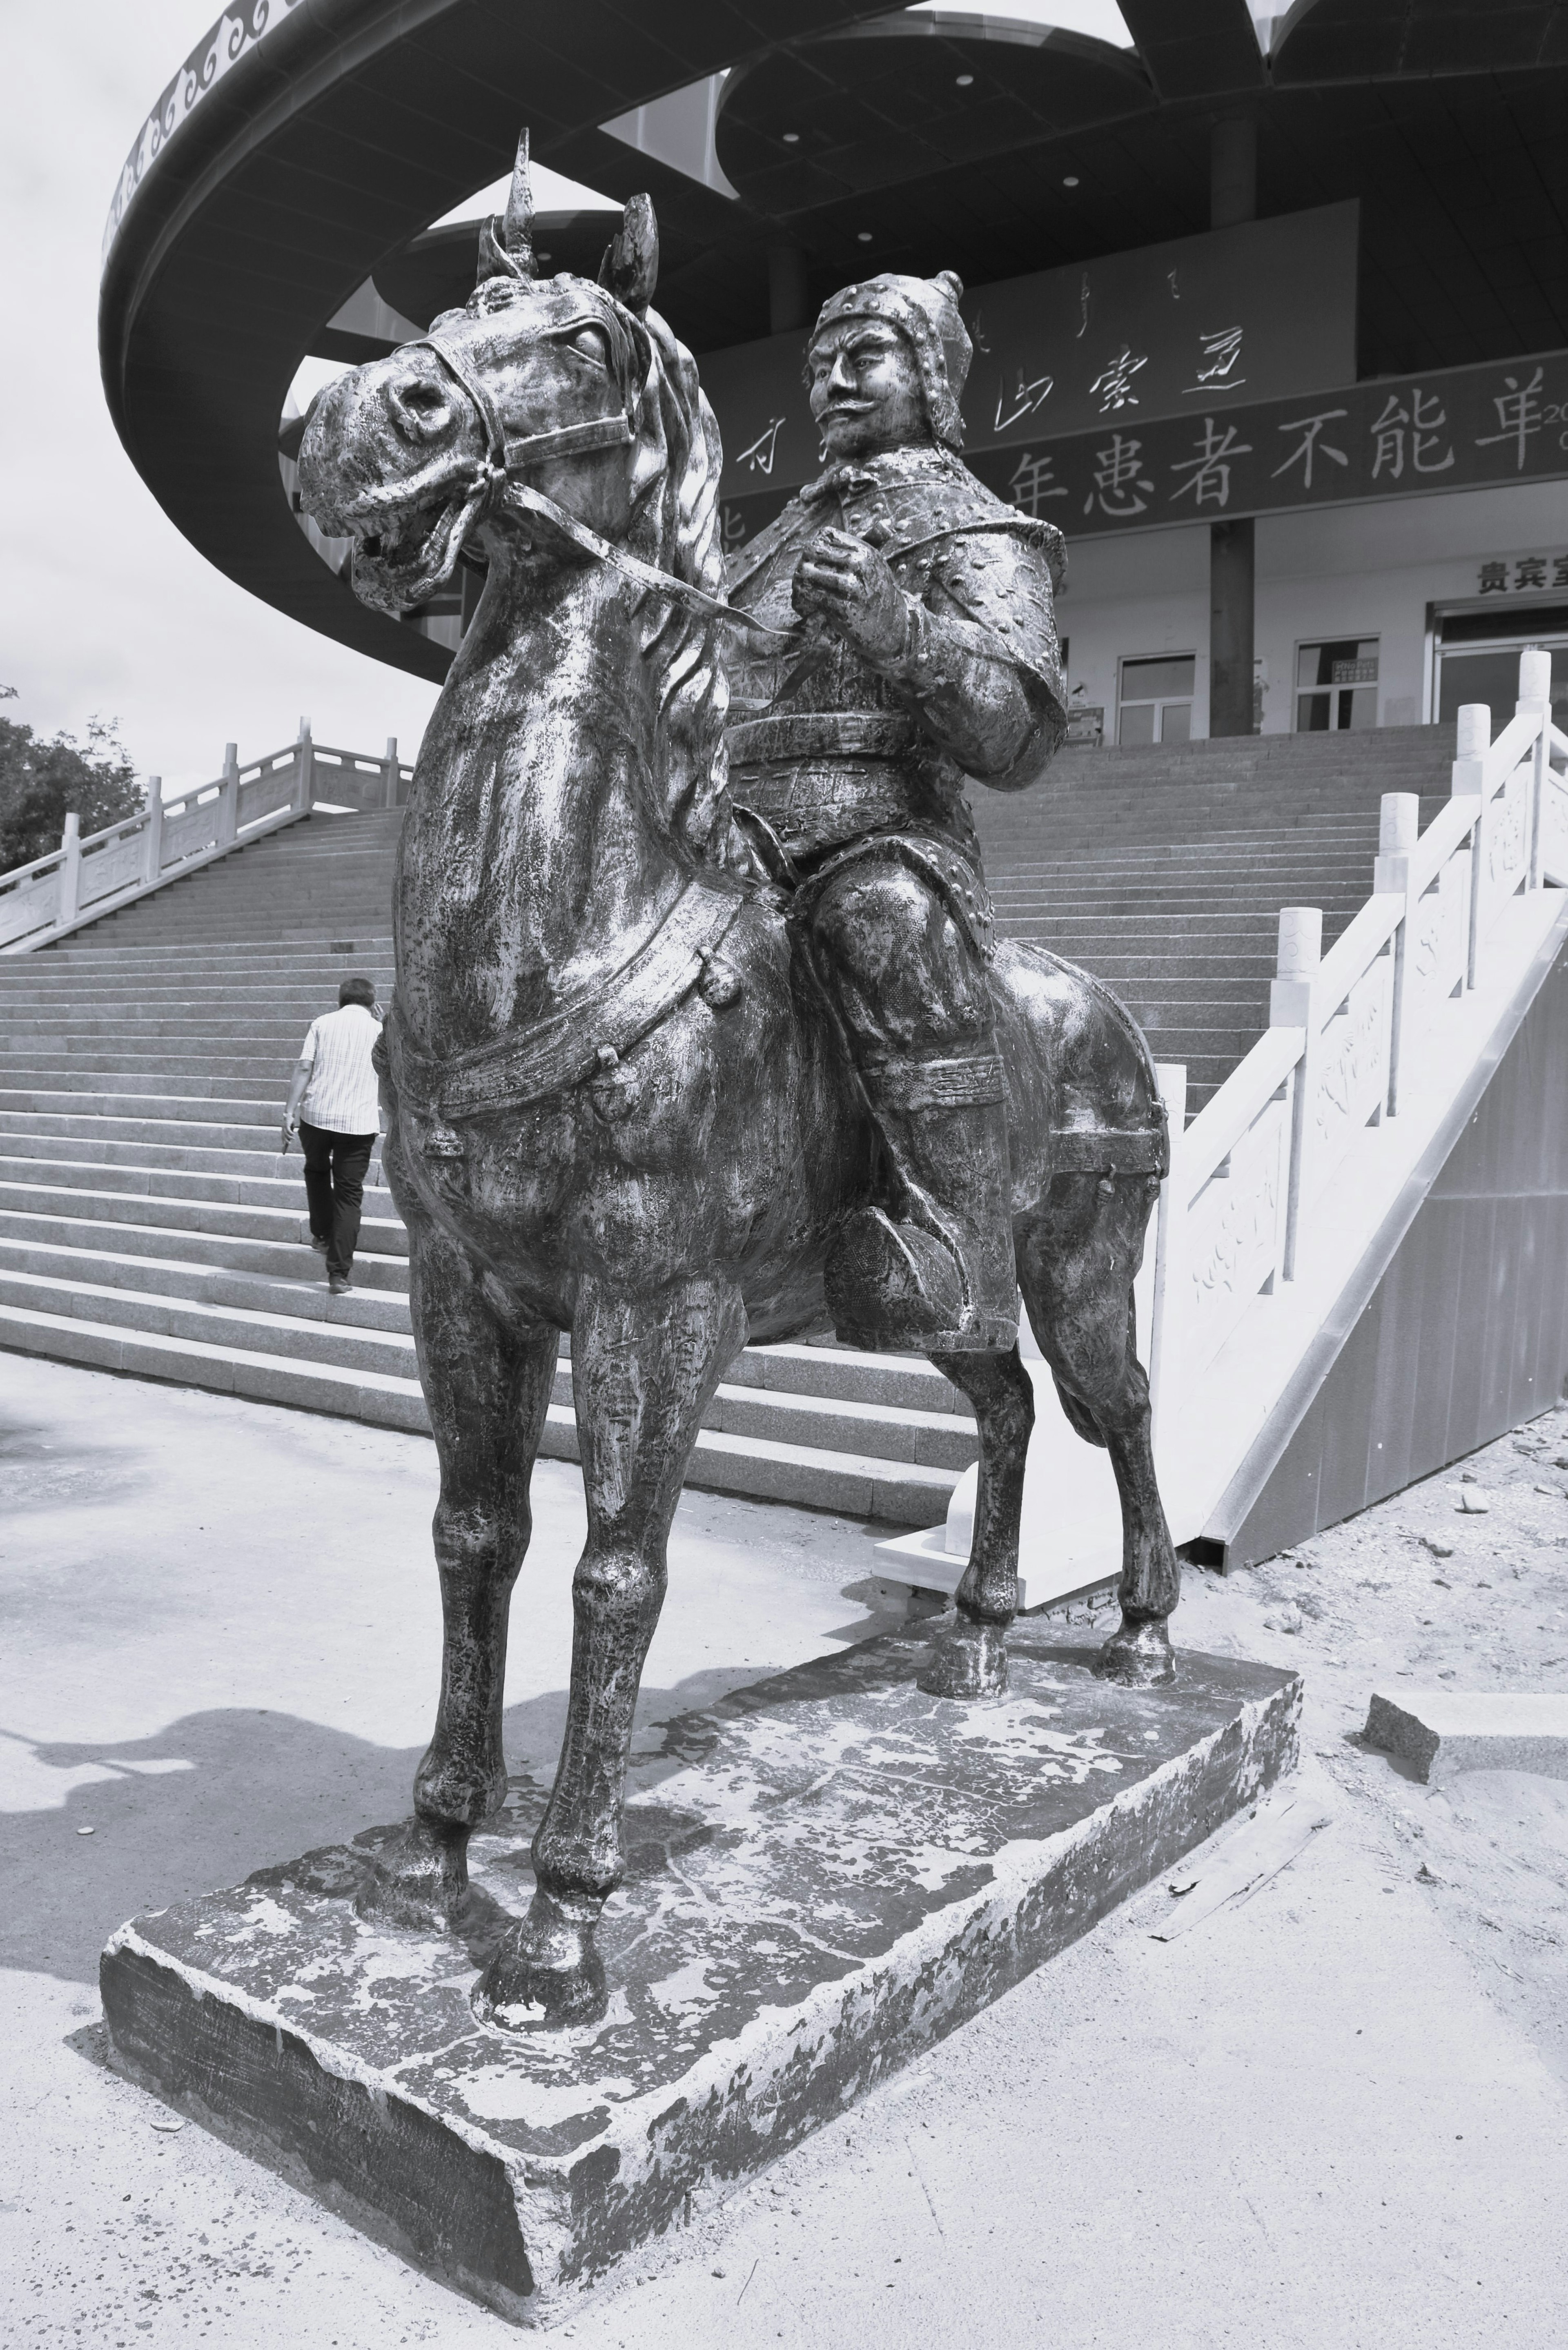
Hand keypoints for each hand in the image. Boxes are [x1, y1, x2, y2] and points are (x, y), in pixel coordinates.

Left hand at [280, 1116, 296, 1153]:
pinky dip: (290, 1133)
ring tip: (293, 1138)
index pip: (282, 1136)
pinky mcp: (286, 1124)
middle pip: (283, 1136)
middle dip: (286, 1140)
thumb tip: (292, 1135)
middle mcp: (283, 1129)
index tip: (284, 1145)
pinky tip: (293, 1134)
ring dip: (289, 1137)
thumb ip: (291, 1130)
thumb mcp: (291, 1126)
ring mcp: (284, 1127)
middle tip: (289, 1143)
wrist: (289, 1114)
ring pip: (286, 1134)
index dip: (283, 1141)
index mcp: (283, 1129)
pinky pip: (288, 1130)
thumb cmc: (290, 1120)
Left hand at [791, 528, 909, 661]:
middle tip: (803, 584)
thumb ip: (852, 551)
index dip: (814, 550)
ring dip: (798, 586)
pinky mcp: (843, 608)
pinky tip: (806, 609)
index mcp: (864, 551)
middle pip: (811, 551)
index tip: (814, 565)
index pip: (825, 536)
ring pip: (805, 573)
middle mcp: (858, 564)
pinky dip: (801, 602)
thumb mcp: (873, 566)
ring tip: (802, 597)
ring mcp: (851, 586)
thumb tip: (820, 538)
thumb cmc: (877, 597)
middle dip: (802, 568)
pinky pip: (810, 597)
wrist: (894, 628)